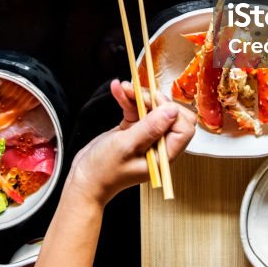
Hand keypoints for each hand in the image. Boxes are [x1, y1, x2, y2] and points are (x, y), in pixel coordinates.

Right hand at [66, 80, 195, 206]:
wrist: (85, 179)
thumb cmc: (103, 170)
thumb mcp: (126, 146)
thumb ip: (150, 128)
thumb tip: (172, 111)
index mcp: (163, 156)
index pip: (183, 129)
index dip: (172, 112)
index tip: (154, 102)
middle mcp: (158, 146)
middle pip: (170, 115)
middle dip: (155, 100)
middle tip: (137, 93)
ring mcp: (146, 137)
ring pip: (153, 109)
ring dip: (139, 95)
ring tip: (123, 87)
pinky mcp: (134, 130)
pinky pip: (137, 110)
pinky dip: (128, 99)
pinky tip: (117, 90)